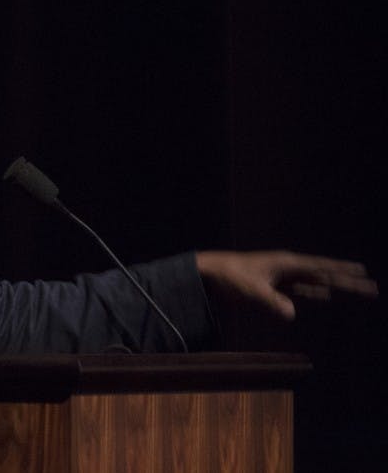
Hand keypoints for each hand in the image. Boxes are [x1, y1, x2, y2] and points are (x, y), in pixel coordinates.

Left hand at [195, 250, 378, 319]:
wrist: (207, 274)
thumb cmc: (228, 277)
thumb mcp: (250, 290)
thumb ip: (271, 301)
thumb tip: (291, 314)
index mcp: (285, 263)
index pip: (320, 268)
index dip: (342, 271)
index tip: (363, 271)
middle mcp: (286, 268)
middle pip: (324, 276)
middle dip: (348, 282)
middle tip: (372, 287)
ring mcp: (280, 277)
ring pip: (314, 284)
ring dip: (334, 287)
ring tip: (355, 288)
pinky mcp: (272, 287)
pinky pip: (299, 291)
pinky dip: (313, 294)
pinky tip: (324, 296)